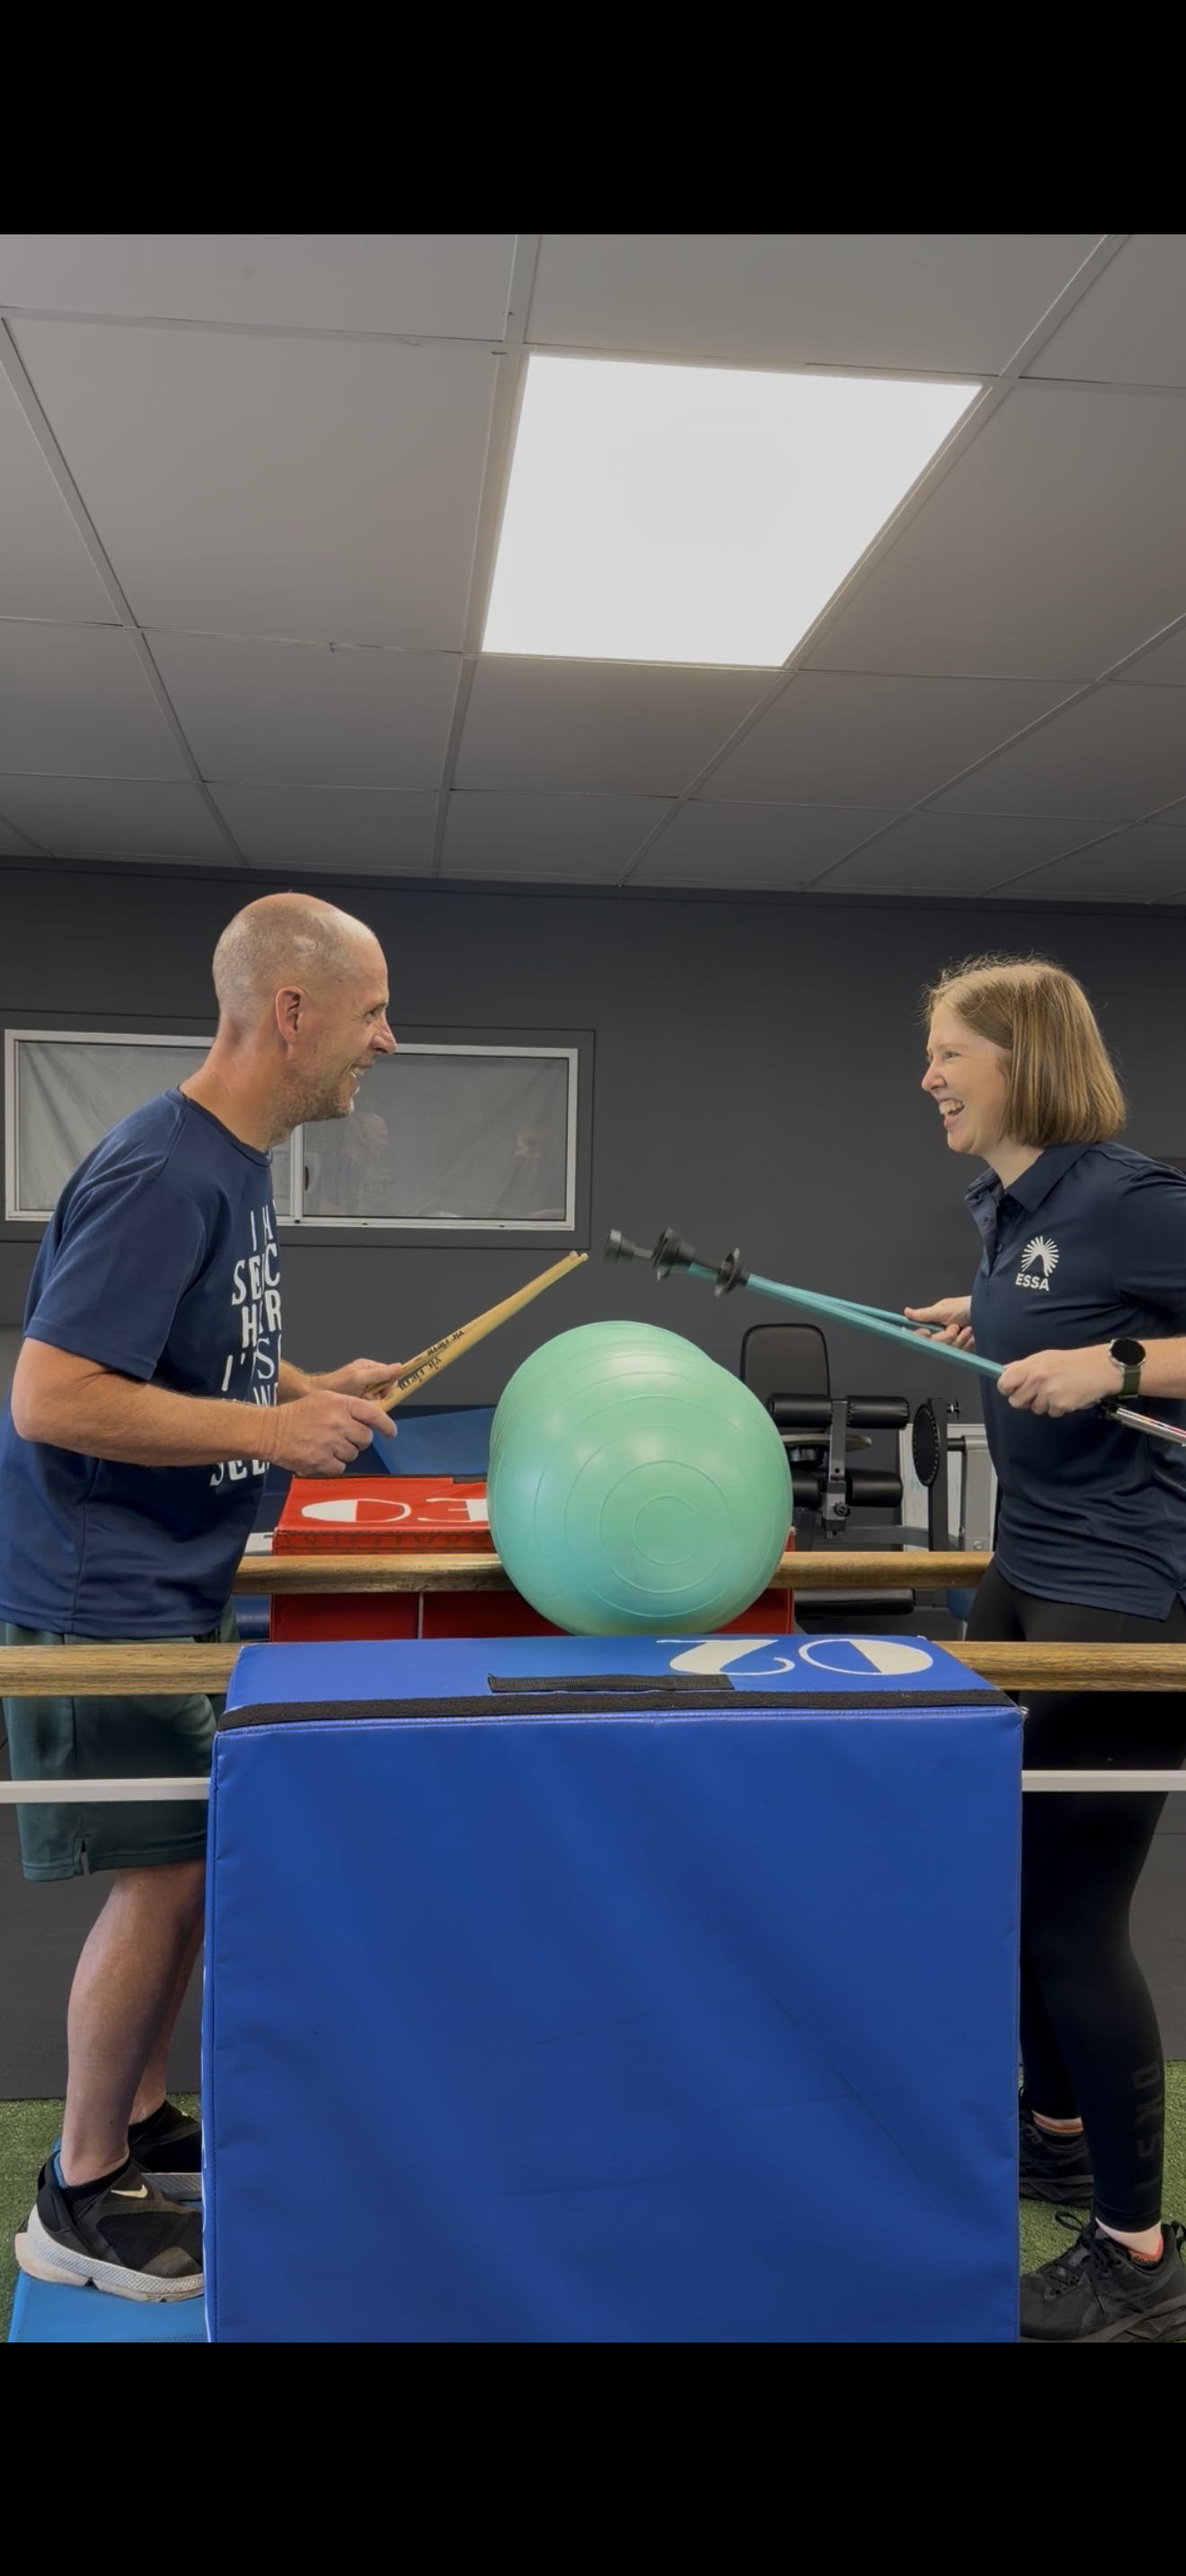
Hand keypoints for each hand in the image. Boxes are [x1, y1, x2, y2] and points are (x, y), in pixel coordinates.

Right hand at [268, 1391, 395, 1475]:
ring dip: (344, 1451)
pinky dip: (333, 1463)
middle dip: (358, 1439)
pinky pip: (341, 1466)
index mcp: (340, 1404)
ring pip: (354, 1453)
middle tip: (344, 1437)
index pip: (373, 1414)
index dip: (386, 1424)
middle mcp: (338, 1422)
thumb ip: (347, 1406)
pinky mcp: (322, 1461)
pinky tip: (321, 1455)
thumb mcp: (323, 1399)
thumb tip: (370, 1418)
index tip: (391, 1432)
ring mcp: (330, 1443)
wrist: (271, 1431)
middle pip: (366, 1437)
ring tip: (327, 1444)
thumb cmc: (296, 1414)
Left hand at [315, 1357, 404, 1404]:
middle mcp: (369, 1378)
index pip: (391, 1376)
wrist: (314, 1396)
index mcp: (370, 1368)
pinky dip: (363, 1408)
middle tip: (363, 1398)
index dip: (389, 1387)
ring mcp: (363, 1389)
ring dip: (369, 1404)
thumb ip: (379, 1373)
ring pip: (378, 1400)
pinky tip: (353, 1408)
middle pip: (385, 1390)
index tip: (380, 1395)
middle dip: (377, 1398)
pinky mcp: (358, 1399)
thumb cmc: (336, 1386)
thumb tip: (400, 1367)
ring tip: (355, 1403)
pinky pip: (369, 1406)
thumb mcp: (359, 1378)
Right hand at [903, 1296, 974, 1350]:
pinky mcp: (963, 1347)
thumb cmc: (964, 1307)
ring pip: (948, 1349)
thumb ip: (924, 1314)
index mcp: (933, 1323)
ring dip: (960, 1339)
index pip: (921, 1334)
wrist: (987, 1312)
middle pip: (935, 1344)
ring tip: (969, 1329)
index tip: (928, 1333)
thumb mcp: (943, 1310)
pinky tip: (973, 1336)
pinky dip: (967, 1343)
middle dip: (947, 1336)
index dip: (923, 1336)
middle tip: (956, 1327)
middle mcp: (941, 1333)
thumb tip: (906, 1312)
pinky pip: (960, 1352)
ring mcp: (952, 1341)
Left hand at [997, 1347, 1116, 1416]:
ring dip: (1045, 1403)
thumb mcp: (1046, 1357)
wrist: (1101, 1367)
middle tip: (1040, 1391)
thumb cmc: (1073, 1362)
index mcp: (1032, 1365)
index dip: (1006, 1388)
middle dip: (1026, 1400)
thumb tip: (1004, 1372)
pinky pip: (1052, 1413)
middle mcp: (1038, 1379)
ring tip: (1059, 1390)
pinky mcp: (1061, 1405)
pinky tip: (1068, 1395)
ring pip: (1035, 1409)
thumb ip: (1024, 1366)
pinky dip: (1059, 1407)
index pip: (1004, 1382)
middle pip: (1016, 1401)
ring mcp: (1049, 1393)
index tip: (1011, 1389)